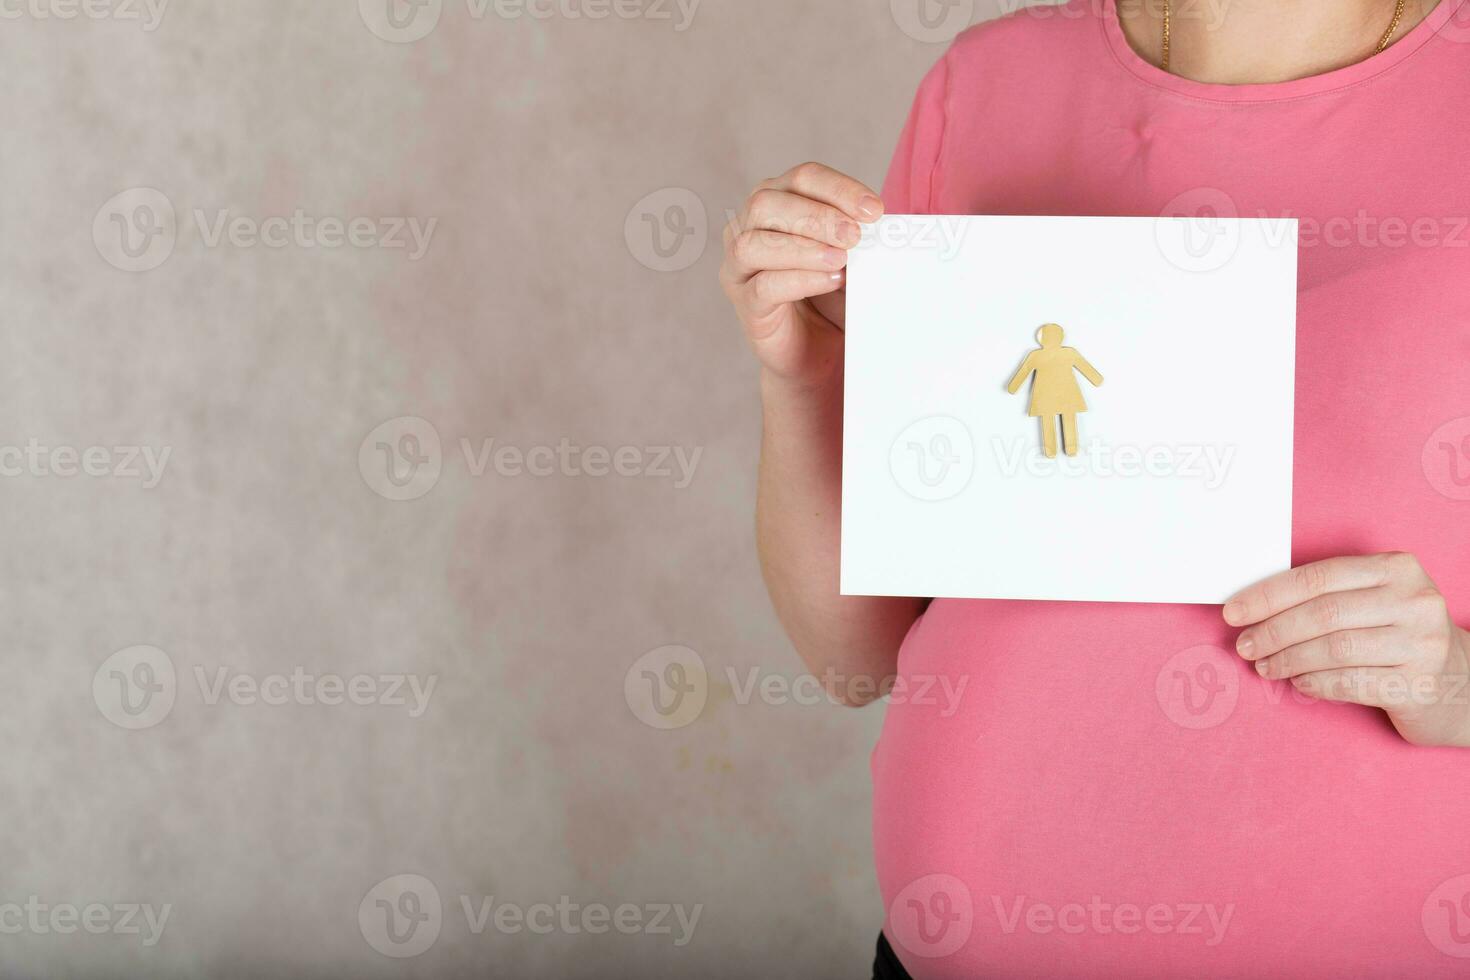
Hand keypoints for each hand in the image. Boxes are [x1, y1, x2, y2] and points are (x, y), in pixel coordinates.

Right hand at [718, 162, 884, 387]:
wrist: (816, 352)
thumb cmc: (831, 297)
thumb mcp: (850, 258)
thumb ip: (856, 236)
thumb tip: (877, 222)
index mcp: (777, 204)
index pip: (802, 178)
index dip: (838, 189)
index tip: (874, 210)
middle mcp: (748, 228)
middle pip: (768, 202)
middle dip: (817, 215)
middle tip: (855, 236)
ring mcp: (739, 267)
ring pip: (754, 242)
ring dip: (803, 247)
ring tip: (841, 259)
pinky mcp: (745, 305)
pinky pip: (763, 286)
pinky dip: (799, 279)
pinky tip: (830, 280)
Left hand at [1224, 553, 1469, 746]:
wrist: (1463, 682)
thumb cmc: (1400, 634)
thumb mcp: (1376, 599)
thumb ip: (1327, 594)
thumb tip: (1254, 606)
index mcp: (1397, 568)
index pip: (1317, 577)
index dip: (1268, 595)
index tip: (1234, 612)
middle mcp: (1414, 601)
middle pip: (1322, 614)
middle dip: (1272, 631)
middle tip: (1245, 646)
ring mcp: (1422, 644)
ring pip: (1333, 649)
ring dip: (1287, 660)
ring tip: (1266, 666)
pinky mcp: (1419, 684)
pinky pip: (1350, 683)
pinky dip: (1314, 683)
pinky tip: (1298, 682)